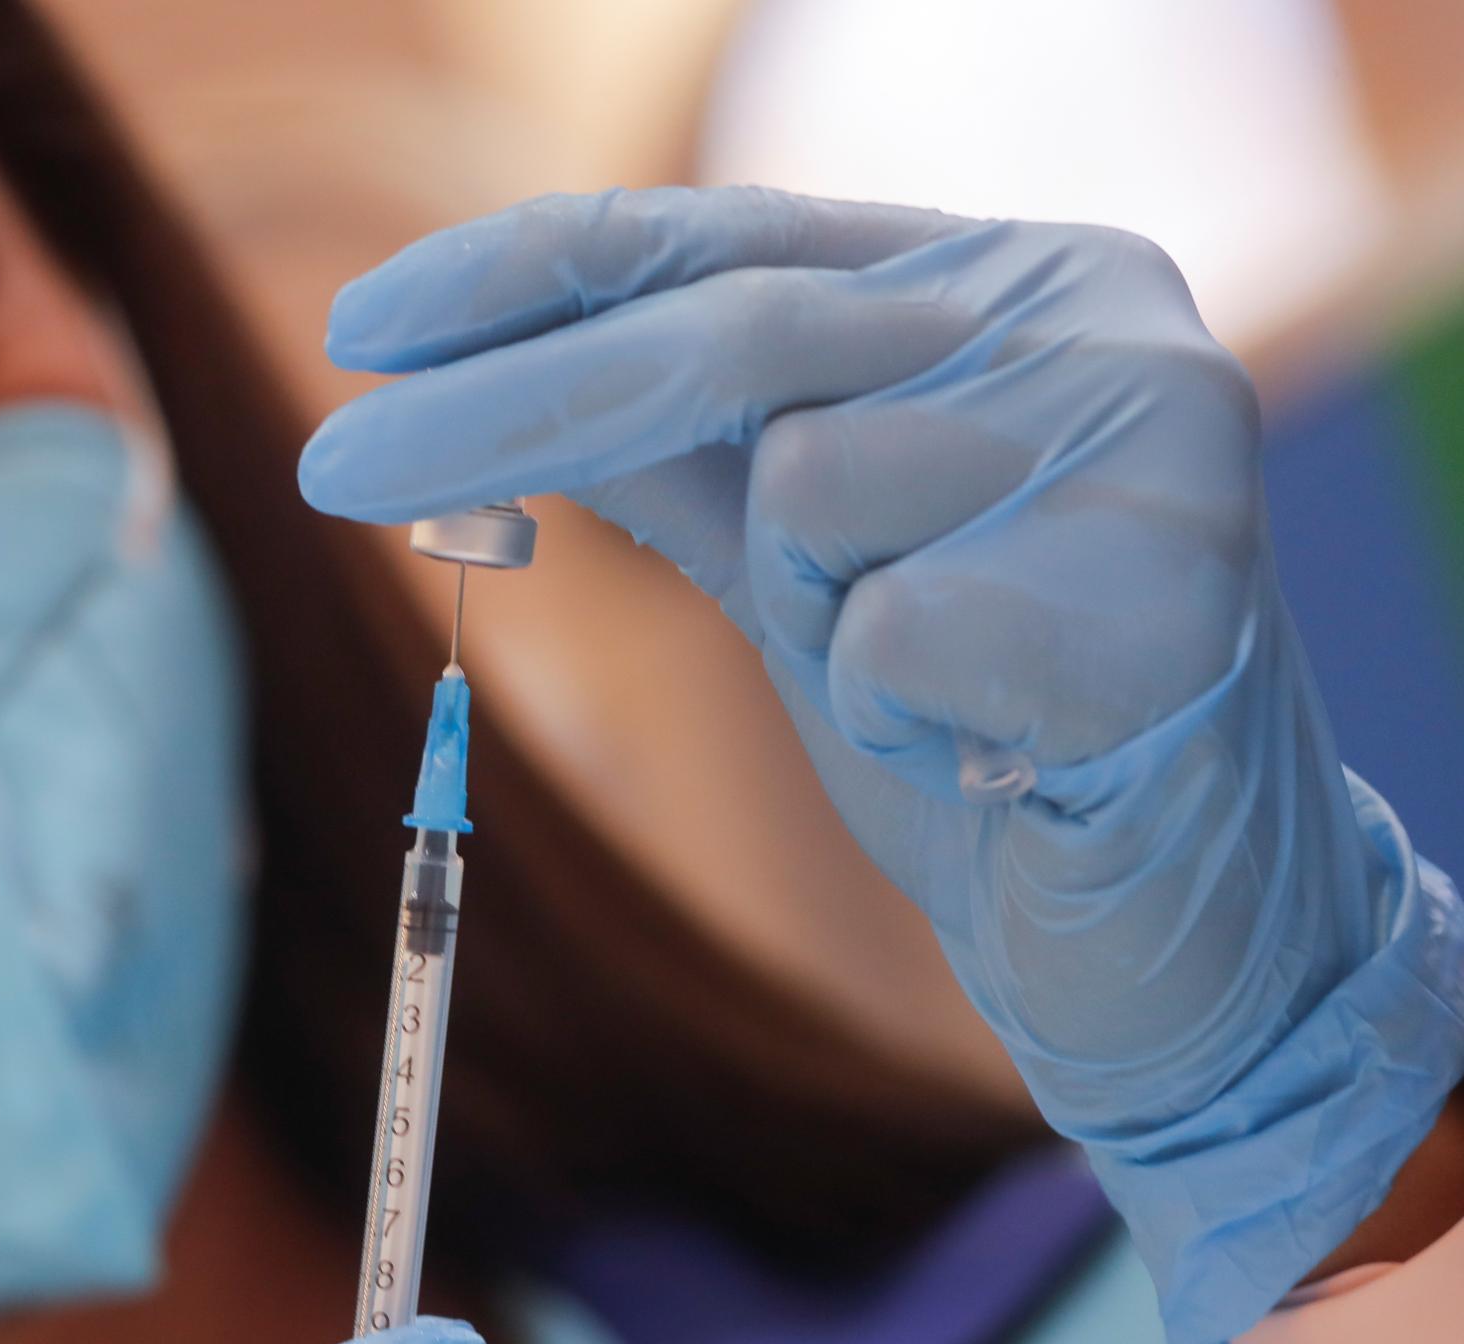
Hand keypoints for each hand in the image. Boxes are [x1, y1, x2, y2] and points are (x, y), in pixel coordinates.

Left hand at [301, 188, 1463, 1343]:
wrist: (1179, 935)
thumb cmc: (981, 736)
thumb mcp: (806, 565)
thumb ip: (691, 458)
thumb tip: (494, 378)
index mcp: (999, 282)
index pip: (723, 240)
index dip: (531, 273)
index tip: (362, 328)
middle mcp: (1086, 313)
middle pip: (726, 330)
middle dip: (503, 409)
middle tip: (332, 464)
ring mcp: (1149, 431)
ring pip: (813, 486)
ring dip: (820, 615)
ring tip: (940, 677)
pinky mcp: (1169, 584)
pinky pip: (893, 629)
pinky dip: (903, 708)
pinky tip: (999, 739)